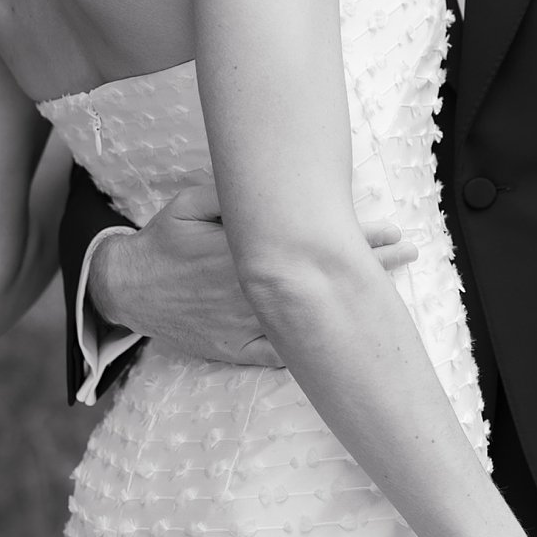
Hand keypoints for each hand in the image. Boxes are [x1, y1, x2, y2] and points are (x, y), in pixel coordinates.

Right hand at [89, 177, 416, 368]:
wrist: (129, 292)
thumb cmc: (164, 241)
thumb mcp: (190, 203)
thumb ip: (230, 193)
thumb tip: (271, 182)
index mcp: (242, 253)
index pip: (309, 243)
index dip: (354, 235)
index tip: (390, 229)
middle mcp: (250, 292)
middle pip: (319, 281)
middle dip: (368, 268)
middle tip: (407, 254)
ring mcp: (246, 326)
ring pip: (307, 320)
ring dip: (347, 307)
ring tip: (388, 298)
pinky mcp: (239, 351)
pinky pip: (284, 354)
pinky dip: (314, 349)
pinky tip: (346, 340)